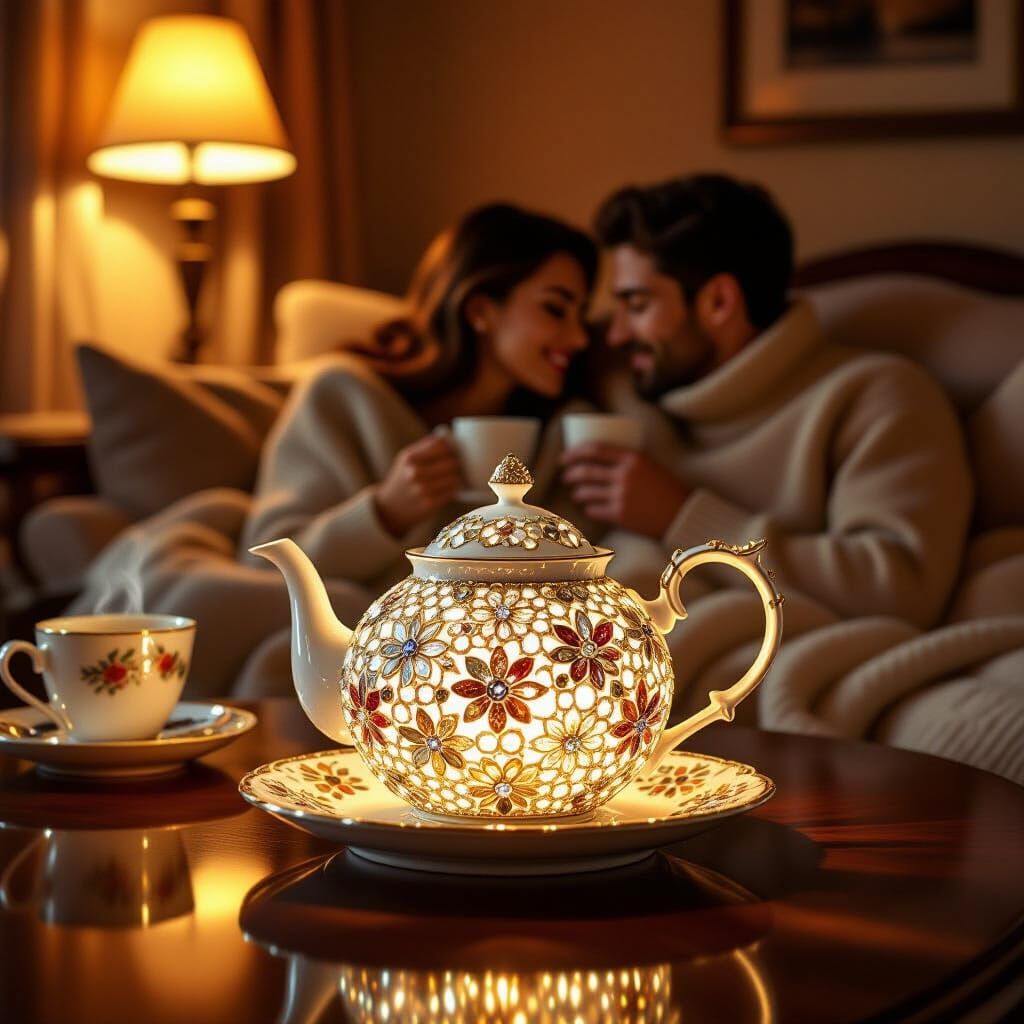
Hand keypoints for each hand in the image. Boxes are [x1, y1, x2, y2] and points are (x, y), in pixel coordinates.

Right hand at [374, 431, 462, 536]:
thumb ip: (426, 446)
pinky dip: (453, 489)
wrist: (389, 507)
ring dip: (455, 477)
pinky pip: (452, 492)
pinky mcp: (429, 504)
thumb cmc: (403, 477)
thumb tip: (448, 437)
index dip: (450, 448)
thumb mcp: (406, 458)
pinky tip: (448, 488)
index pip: (442, 445)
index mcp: (410, 458)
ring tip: (451, 477)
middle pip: (451, 462)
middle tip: (454, 466)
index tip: (450, 452)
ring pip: (455, 477)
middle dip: (455, 463)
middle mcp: (415, 473)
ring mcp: (422, 490)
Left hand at [560, 443, 688, 538]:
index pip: (595, 450)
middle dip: (571, 474)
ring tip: (577, 494)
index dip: (575, 453)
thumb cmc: (666, 488)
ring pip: (586, 493)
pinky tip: (589, 509)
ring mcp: (621, 496)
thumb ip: (627, 461)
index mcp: (632, 458)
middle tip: (567, 477)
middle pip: (586, 471)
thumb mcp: (650, 465)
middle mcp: (625, 476)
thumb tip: (598, 458)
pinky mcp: (620, 515)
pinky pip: (594, 511)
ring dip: (577, 493)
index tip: (564, 458)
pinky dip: (588, 509)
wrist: (682, 514)